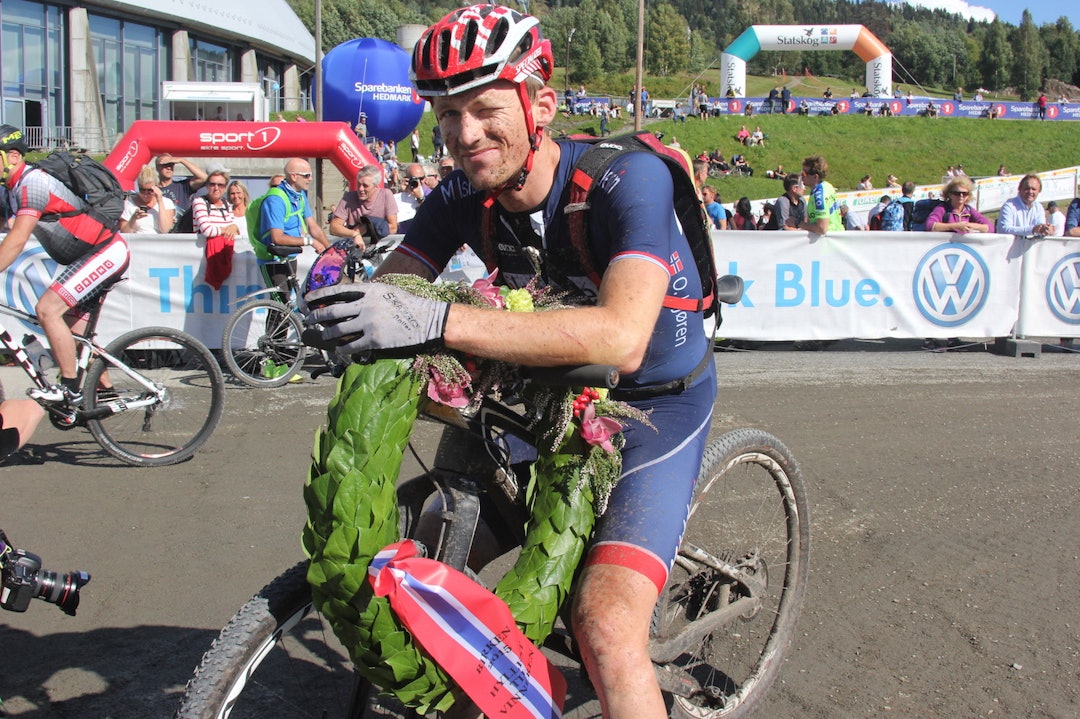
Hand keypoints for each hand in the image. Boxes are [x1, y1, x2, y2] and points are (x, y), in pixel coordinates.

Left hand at [304, 282, 449, 354]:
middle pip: (332, 311)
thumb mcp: (387, 292)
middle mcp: (365, 305)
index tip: (307, 299)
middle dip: (316, 316)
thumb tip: (351, 298)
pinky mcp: (374, 340)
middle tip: (309, 320)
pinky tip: (339, 350)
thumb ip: (368, 294)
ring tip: (323, 336)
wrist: (428, 320)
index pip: (337, 290)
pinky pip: (351, 346)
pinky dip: (342, 349)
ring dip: (327, 335)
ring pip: (338, 330)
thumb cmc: (410, 305)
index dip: (319, 294)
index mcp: (368, 291)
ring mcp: (368, 323)